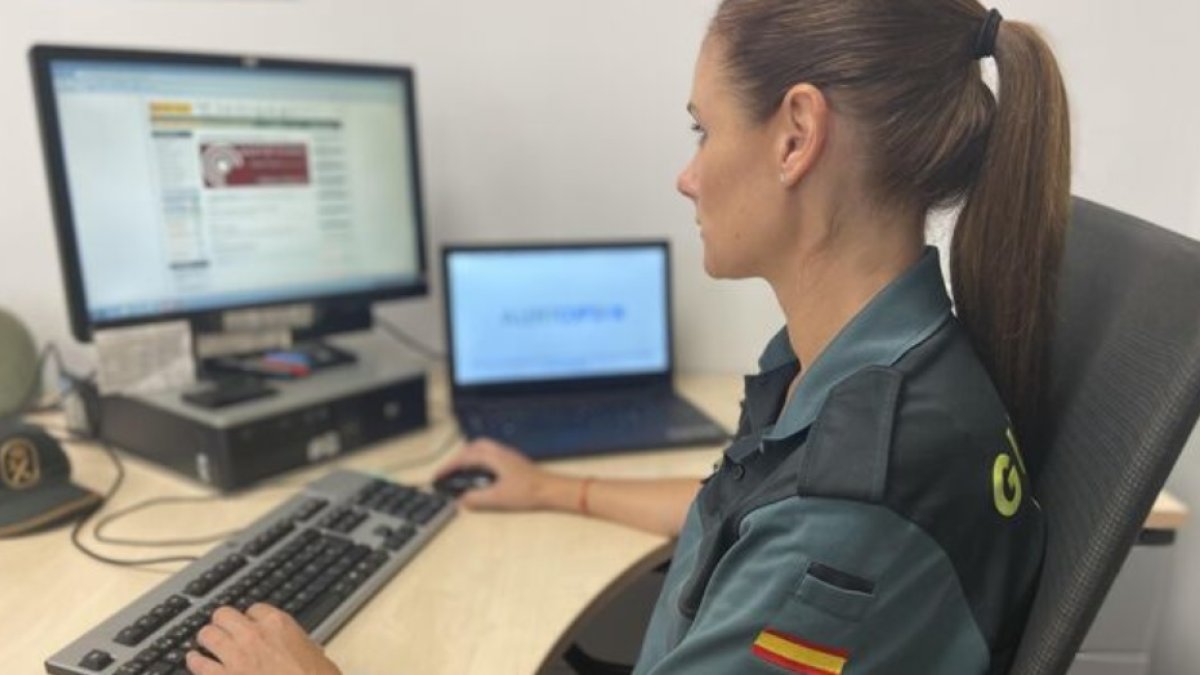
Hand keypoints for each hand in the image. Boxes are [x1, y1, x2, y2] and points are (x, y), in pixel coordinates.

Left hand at [186, 604, 341, 674]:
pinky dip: (194, 661)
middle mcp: (253, 635)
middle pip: (224, 615)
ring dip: (207, 639)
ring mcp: (235, 657)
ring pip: (207, 634)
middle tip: (224, 632)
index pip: (254, 609)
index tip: (250, 626)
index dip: (251, 619)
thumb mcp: (315, 654)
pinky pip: (198, 663)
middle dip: (223, 623)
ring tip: (207, 645)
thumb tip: (294, 647)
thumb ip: (298, 644)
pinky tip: (194, 661)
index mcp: (278, 625)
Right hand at [436, 437, 574, 510]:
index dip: (449, 466)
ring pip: (483, 448)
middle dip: (458, 457)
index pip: (465, 457)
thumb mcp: (498, 498)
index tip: (438, 476)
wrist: (552, 490)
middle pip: (473, 447)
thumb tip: (460, 500)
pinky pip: (491, 454)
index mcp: (493, 457)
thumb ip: (476, 499)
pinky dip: (479, 460)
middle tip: (449, 471)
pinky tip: (481, 474)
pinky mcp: (514, 462)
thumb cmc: (527, 491)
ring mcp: (508, 455)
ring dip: (469, 457)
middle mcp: (500, 451)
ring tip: (462, 472)